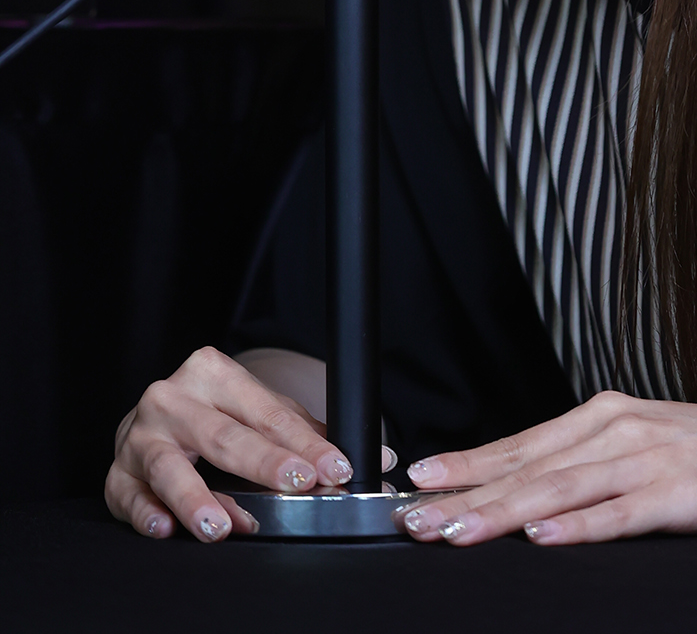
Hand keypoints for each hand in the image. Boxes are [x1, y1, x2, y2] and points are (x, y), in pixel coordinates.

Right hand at [105, 345, 392, 542]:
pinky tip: (164, 528)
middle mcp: (173, 399)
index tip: (334, 468)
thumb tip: (375, 456)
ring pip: (169, 468)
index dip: (303, 443)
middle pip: (225, 436)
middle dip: (265, 464)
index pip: (266, 413)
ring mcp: (140, 437)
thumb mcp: (259, 415)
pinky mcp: (117, 474)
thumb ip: (308, 436)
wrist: (155, 421)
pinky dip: (145, 513)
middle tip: (298, 486)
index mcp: (213, 373)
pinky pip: (127, 496)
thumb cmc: (216, 419)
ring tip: (223, 525)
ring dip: (198, 499)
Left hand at [398, 392, 696, 545]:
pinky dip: (579, 527)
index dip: (467, 464)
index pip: (522, 444)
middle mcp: (622, 429)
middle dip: (465, 495)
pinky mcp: (682, 496)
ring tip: (455, 532)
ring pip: (561, 490)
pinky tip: (543, 539)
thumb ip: (593, 463)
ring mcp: (651, 460)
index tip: (415, 481)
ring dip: (502, 514)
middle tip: (412, 518)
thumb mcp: (649, 444)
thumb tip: (530, 494)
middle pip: (530, 468)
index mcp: (609, 415)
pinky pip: (621, 515)